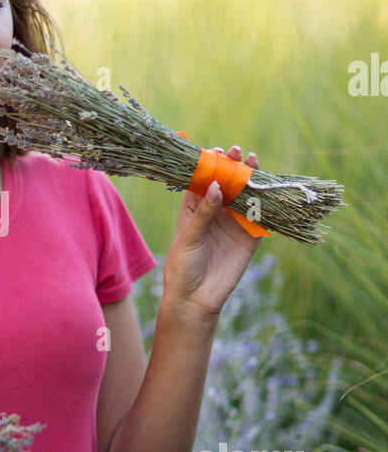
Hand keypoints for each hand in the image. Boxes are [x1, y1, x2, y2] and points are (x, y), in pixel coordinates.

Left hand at [162, 143, 262, 320]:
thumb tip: (218, 185)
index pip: (203, 181)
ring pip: (244, 197)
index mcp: (194, 209)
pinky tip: (267, 188)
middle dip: (232, 167)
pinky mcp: (249, 239)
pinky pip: (260, 218)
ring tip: (253, 161)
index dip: (210, 165)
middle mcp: (215, 213)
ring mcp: (233, 224)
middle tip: (237, 152)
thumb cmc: (183, 266)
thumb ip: (204, 213)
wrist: (195, 299)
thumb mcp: (189, 237)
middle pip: (226, 184)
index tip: (215, 152)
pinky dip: (264, 203)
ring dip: (249, 180)